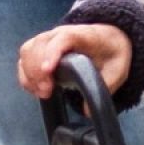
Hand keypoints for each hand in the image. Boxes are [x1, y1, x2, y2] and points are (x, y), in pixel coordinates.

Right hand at [18, 24, 132, 99]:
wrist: (108, 37)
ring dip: (30, 73)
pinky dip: (26, 75)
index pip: (64, 37)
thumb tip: (87, 111)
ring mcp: (49, 40)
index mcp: (83, 35)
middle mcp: (61, 33)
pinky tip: (36, 89)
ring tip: (43, 92)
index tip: (47, 70)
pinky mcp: (40, 48)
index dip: (52, 52)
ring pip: (28, 50)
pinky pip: (25, 58)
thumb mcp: (118, 70)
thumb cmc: (112, 52)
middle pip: (40, 44)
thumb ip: (105, 87)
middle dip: (38, 70)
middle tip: (47, 91)